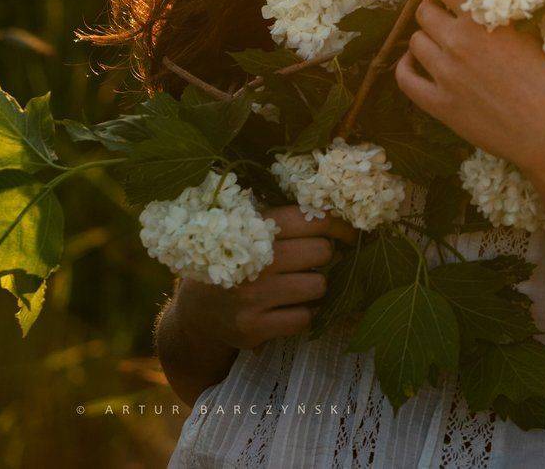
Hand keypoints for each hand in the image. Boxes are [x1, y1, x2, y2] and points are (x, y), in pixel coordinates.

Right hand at [172, 205, 357, 352]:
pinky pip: (303, 319)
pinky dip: (303, 314)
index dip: (339, 224)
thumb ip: (286, 220)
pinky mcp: (253, 328)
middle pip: (322, 252)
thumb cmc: (233, 260)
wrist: (194, 310)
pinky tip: (289, 307)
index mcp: (256, 228)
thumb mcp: (248, 230)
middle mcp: (255, 260)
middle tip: (313, 260)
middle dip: (324, 256)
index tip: (350, 233)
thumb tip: (340, 215)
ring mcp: (253, 297)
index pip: (312, 219)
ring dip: (315, 286)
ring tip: (299, 284)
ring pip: (317, 286)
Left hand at [393, 0, 544, 176]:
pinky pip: (406, 79)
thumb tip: (480, 1)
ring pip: (415, 42)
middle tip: (444, 14)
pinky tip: (417, 63)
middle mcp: (458, 42)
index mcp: (482, 19)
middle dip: (432, 8)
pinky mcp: (440, 106)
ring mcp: (446, 76)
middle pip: (424, 12)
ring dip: (425, 37)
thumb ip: (500, 16)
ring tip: (439, 41)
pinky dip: (407, 67)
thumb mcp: (530, 34)